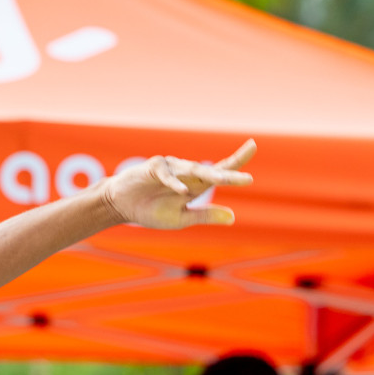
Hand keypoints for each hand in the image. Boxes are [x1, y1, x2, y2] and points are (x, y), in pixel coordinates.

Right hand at [102, 140, 255, 229]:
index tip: (253, 156)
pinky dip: (173, 182)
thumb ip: (205, 216)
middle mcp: (186, 173)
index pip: (220, 172)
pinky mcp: (152, 168)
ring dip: (207, 175)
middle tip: (246, 180)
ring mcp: (170, 169)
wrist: (120, 206)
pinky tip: (182, 190)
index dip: (237, 165)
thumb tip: (233, 217)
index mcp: (196, 185)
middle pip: (210, 172)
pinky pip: (166, 175)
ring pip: (192, 170)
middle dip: (228, 175)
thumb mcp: (181, 218)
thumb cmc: (150, 210)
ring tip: (223, 180)